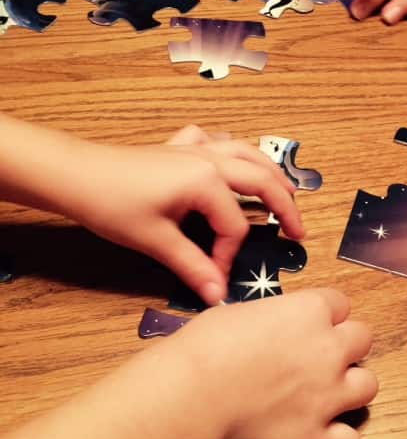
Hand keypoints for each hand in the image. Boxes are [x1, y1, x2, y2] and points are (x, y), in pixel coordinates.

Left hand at [69, 125, 303, 303]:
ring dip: (270, 171)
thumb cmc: (113, 204)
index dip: (229, 256)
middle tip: (300, 231)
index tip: (216, 279)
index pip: (234, 225)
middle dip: (285, 206)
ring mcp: (197, 148)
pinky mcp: (180, 146)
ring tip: (287, 190)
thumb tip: (218, 296)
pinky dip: (232, 150)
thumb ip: (192, 266)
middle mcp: (211, 159)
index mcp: (207, 181)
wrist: (75, 173)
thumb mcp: (156, 240)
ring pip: (247, 153)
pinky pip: (217, 142)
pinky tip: (232, 157)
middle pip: (261, 180)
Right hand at [174, 289, 376, 438]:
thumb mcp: (242, 312)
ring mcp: (328, 396)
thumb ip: (273, 319)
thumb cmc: (207, 345)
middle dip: (346, 345)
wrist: (192, 393)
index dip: (326, 314)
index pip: (340, 303)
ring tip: (326, 394)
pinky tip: (321, 435)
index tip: (312, 324)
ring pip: (369, 386)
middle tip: (321, 356)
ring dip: (350, 388)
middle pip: (363, 338)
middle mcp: (328, 349)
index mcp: (310, 311)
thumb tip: (273, 329)